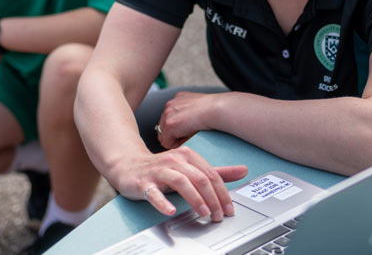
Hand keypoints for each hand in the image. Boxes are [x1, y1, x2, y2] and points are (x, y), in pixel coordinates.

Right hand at [112, 147, 247, 221]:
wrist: (128, 166)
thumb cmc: (161, 169)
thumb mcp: (190, 168)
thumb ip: (216, 171)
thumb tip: (243, 170)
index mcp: (188, 156)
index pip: (211, 175)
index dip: (223, 193)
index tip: (229, 209)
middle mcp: (174, 161)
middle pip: (199, 178)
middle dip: (213, 198)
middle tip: (219, 215)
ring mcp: (158, 171)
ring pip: (180, 182)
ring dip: (195, 198)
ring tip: (203, 212)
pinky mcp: (144, 182)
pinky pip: (154, 192)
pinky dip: (163, 202)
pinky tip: (170, 210)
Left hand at [157, 91, 218, 148]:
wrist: (217, 109)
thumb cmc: (215, 111)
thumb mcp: (200, 107)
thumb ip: (190, 113)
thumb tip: (187, 125)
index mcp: (178, 98)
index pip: (170, 117)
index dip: (179, 128)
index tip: (190, 129)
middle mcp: (170, 104)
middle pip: (163, 126)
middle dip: (174, 133)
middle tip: (190, 133)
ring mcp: (168, 114)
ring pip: (163, 135)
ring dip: (175, 138)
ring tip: (190, 135)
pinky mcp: (169, 125)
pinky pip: (166, 142)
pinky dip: (176, 144)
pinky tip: (188, 137)